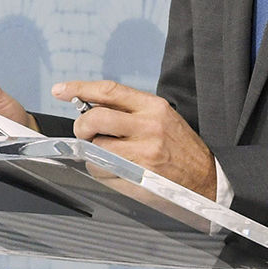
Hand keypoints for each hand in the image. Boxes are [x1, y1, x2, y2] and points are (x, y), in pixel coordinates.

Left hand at [53, 80, 215, 198]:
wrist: (207, 180)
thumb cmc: (180, 148)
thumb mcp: (161, 118)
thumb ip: (129, 111)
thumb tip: (89, 106)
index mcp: (153, 107)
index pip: (109, 90)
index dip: (79, 88)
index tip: (61, 90)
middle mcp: (149, 126)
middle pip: (95, 118)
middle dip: (82, 127)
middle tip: (85, 135)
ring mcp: (144, 153)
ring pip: (95, 149)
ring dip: (93, 155)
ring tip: (110, 158)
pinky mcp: (139, 176)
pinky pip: (103, 172)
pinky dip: (102, 173)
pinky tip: (118, 172)